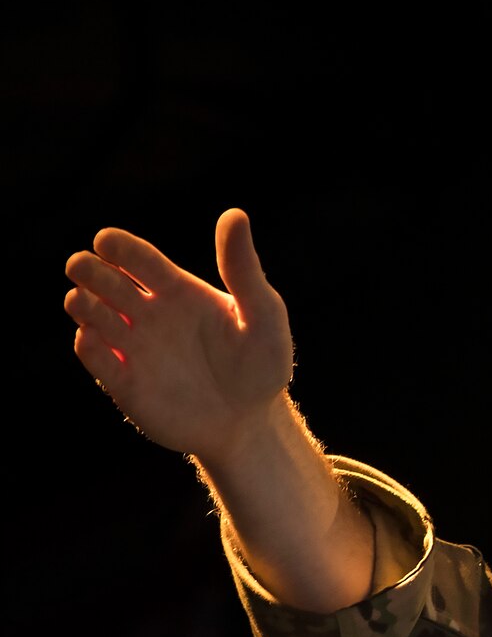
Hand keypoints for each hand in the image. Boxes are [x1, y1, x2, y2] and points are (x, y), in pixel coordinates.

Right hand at [65, 208, 294, 459]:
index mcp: (177, 289)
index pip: (136, 257)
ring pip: (90, 314)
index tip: (106, 241)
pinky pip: (95, 358)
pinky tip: (94, 340)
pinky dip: (88, 347)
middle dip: (89, 270)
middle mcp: (147, 313)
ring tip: (87, 303)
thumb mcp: (262, 315)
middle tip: (85, 269)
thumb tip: (235, 214)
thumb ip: (243, 269)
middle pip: (103, 280)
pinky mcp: (124, 382)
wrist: (250, 423)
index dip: (117, 245)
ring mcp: (132, 346)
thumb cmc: (261, 365)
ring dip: (83, 305)